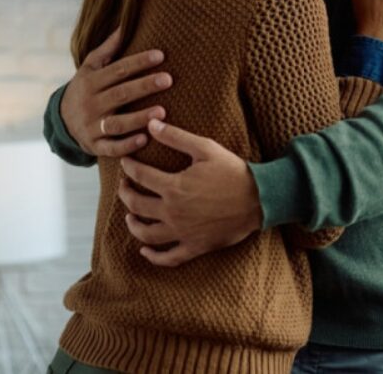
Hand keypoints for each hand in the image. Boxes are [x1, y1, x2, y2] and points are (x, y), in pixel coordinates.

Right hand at [60, 28, 169, 156]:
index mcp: (92, 82)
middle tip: (168, 79)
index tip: (160, 55)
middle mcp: (91, 103)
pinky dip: (127, 145)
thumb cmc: (85, 89)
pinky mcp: (95, 146)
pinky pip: (111, 147)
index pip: (118, 70)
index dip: (139, 62)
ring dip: (139, 118)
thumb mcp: (90, 68)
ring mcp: (92, 126)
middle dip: (144, 86)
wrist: (61, 122)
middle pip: (120, 94)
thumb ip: (107, 48)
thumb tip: (125, 23)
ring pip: (116, 122)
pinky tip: (145, 139)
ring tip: (162, 112)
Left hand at [117, 119, 263, 265]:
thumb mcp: (205, 148)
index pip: (140, 176)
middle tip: (124, 185)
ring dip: (133, 225)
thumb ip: (176, 137)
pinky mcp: (194, 246)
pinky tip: (145, 251)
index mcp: (173, 187)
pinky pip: (168, 257)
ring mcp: (182, 232)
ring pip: (146, 234)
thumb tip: (151, 124)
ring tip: (129, 217)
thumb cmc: (233, 171)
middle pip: (137, 205)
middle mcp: (172, 212)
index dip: (129, 167)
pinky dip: (153, 256)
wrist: (259, 198)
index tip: (126, 162)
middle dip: (125, 193)